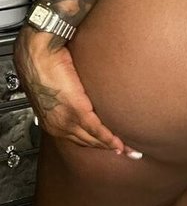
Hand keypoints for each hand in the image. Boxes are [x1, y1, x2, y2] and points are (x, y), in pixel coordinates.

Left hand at [13, 27, 138, 156]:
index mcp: (52, 120)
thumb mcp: (58, 84)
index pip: (77, 137)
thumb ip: (71, 92)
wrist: (39, 53)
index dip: (95, 142)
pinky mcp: (76, 111)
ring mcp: (66, 120)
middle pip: (87, 142)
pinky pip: (97, 130)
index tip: (109, 146)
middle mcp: (58, 125)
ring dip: (113, 145)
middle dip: (106, 148)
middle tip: (125, 152)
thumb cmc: (45, 62)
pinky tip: (121, 143)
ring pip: (94, 139)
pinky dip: (111, 138)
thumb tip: (83, 89)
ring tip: (129, 149)